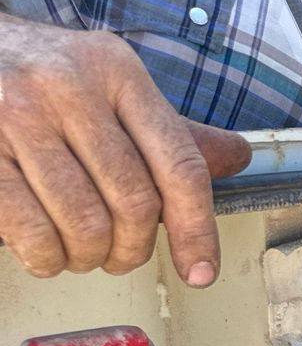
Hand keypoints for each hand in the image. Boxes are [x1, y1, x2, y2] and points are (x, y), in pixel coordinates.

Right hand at [0, 14, 251, 283]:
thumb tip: (234, 158)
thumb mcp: (112, 89)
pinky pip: (30, 230)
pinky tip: (47, 251)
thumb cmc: (47, 80)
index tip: (200, 272)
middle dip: (134, 250)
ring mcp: (18, 115)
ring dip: (90, 257)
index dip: (198, 231)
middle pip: (135, 204)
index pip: (180, 166)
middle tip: (121, 255)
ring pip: (84, 223)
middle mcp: (69, 88)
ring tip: (83, 251)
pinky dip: (47, 258)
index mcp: (118, 73)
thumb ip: (169, 132)